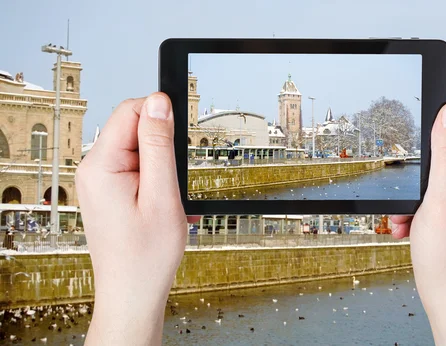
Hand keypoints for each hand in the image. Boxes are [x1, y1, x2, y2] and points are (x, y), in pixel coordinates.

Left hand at [76, 93, 198, 345]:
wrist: (132, 293)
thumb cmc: (146, 255)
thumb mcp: (162, 195)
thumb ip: (159, 145)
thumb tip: (158, 102)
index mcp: (101, 166)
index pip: (129, 111)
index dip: (159, 118)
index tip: (177, 143)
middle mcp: (93, 170)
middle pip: (134, 131)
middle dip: (163, 150)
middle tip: (173, 184)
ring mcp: (99, 183)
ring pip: (139, 153)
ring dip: (163, 171)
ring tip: (170, 201)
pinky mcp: (108, 193)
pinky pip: (136, 172)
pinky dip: (157, 185)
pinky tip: (165, 208)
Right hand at [391, 104, 445, 345]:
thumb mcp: (443, 198)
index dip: (434, 134)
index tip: (420, 157)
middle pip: (443, 150)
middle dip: (419, 173)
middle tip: (413, 196)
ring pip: (431, 175)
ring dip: (412, 195)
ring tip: (409, 217)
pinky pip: (429, 195)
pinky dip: (414, 209)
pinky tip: (410, 226)